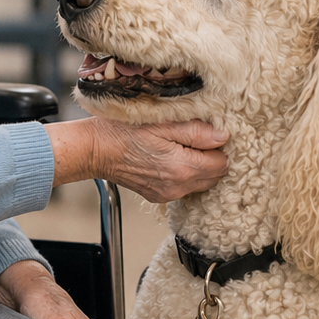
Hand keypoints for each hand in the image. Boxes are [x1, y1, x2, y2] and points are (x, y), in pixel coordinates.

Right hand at [47, 118, 228, 201]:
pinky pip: (184, 188)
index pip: (222, 163)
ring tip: (182, 147)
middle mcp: (177, 187)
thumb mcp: (163, 123)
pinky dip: (185, 175)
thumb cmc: (123, 131)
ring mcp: (167, 194)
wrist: (95, 149)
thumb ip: (196, 131)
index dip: (219, 146)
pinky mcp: (159, 196)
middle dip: (212, 158)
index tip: (210, 133)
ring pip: (201, 184)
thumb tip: (223, 136)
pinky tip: (171, 158)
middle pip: (215, 176)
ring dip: (200, 168)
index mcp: (182, 168)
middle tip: (198, 139)